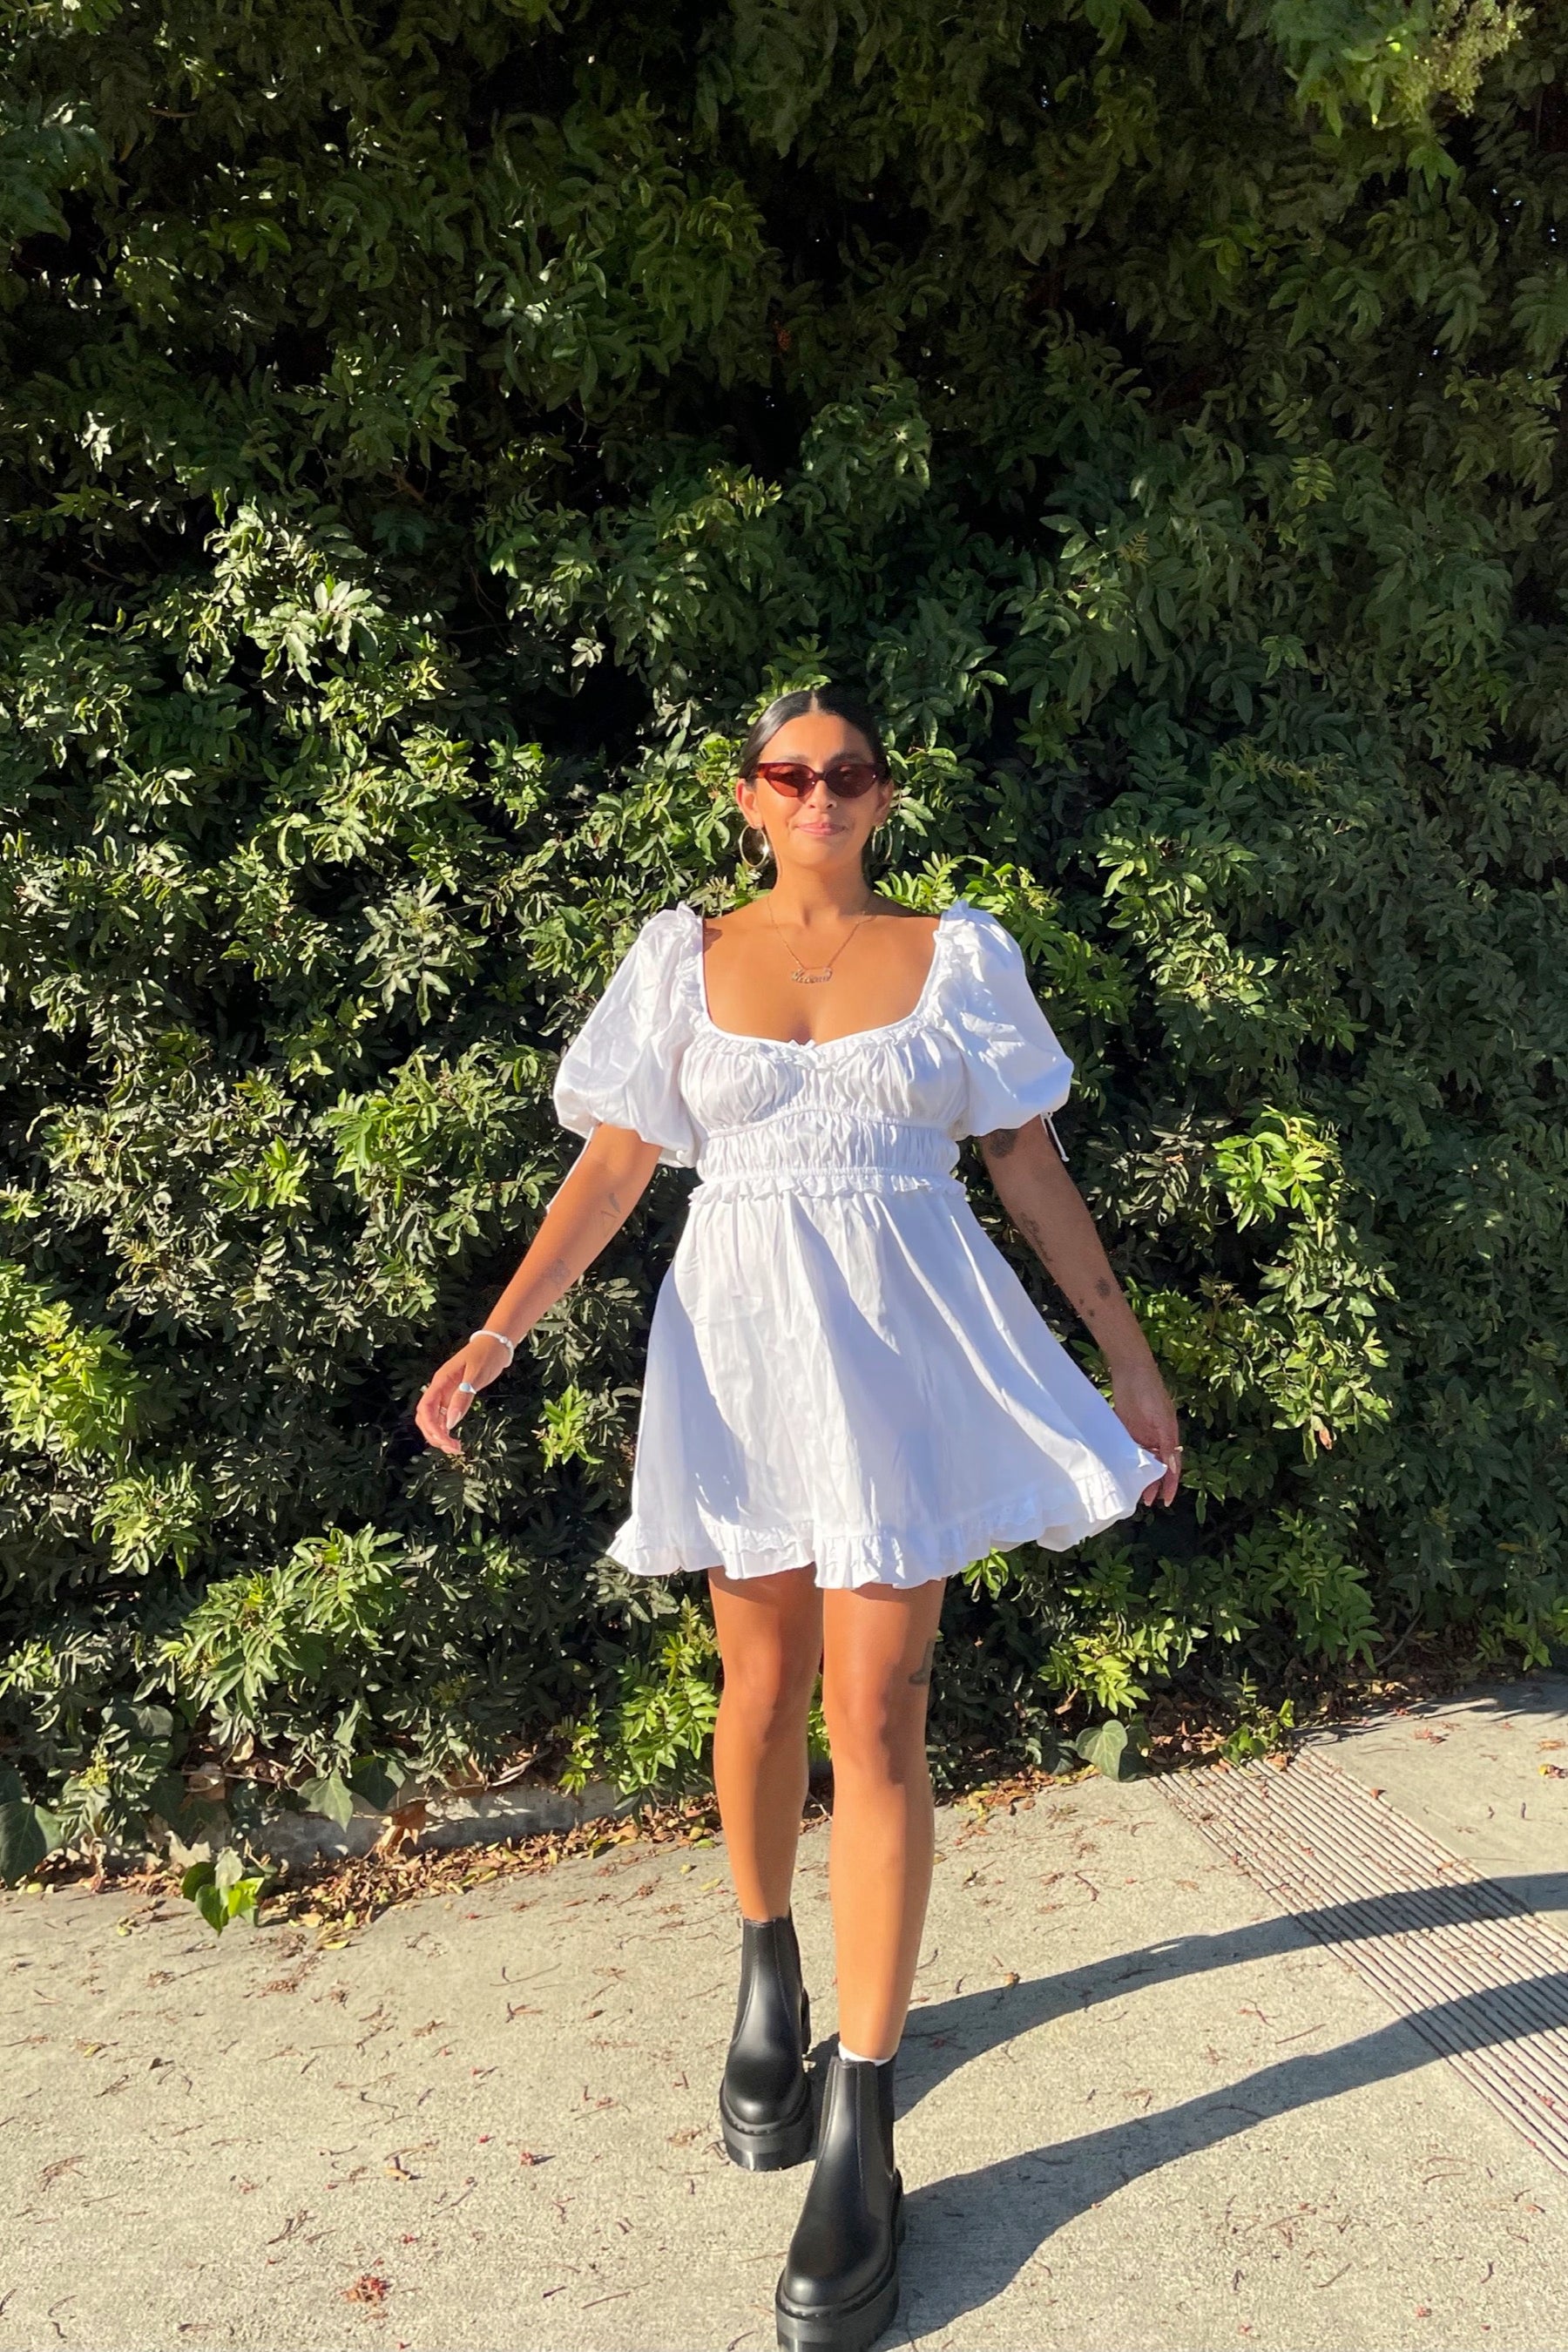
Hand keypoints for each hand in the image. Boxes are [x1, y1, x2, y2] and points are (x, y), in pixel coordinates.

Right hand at [415, 1335, 512, 1456]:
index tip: (444, 1439)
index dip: (431, 1426)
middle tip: (452, 1448)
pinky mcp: (454, 1397)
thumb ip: (463, 1397)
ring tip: (454, 1448)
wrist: (496, 1344)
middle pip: (425, 1417)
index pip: (426, 1408)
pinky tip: (454, 1439)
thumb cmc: (486, 1355)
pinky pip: (444, 1417)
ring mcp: (446, 1394)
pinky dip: (446, 1430)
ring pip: (433, 1419)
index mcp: (441, 1381)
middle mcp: (439, 1389)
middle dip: (434, 1435)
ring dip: (439, 1435)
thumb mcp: (476, 1375)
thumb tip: (451, 1423)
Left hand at [1110, 1354, 1180, 1506]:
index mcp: (1169, 1436)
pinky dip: (1126, 1461)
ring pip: (1142, 1461)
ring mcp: (1140, 1434)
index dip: (1170, 1484)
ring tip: (1133, 1492)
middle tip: (1146, 1501)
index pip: (1172, 1466)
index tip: (1166, 1501)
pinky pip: (1128, 1449)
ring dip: (1139, 1476)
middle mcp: (1156, 1438)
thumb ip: (1166, 1442)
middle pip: (1157, 1466)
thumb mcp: (1162, 1418)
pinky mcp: (1125, 1429)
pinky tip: (1121, 1473)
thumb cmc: (1151, 1392)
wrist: (1130, 1371)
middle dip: (1154, 1484)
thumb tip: (1171, 1467)